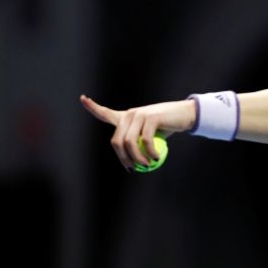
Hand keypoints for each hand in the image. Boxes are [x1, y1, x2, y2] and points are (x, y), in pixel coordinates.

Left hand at [80, 95, 195, 170]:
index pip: (105, 113)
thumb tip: (132, 165)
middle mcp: (130, 114)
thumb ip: (139, 146)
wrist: (184, 115)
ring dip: (137, 158)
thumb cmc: (167, 126)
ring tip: (147, 165)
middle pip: (117, 141)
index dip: (92, 106)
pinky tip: (156, 157)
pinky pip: (145, 141)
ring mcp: (139, 115)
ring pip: (129, 143)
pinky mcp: (150, 118)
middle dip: (124, 159)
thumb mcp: (151, 136)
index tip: (82, 98)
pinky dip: (150, 153)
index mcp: (126, 117)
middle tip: (134, 169)